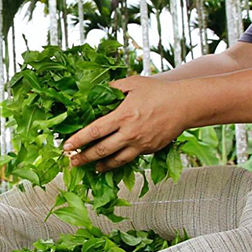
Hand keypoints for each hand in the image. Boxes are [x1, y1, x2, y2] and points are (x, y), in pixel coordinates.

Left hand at [62, 76, 190, 171]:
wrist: (185, 104)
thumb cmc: (159, 91)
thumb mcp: (132, 83)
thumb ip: (112, 88)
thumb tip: (95, 92)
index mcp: (122, 116)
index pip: (94, 132)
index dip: (78, 140)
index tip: (66, 146)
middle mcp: (130, 133)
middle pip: (101, 151)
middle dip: (83, 158)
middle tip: (72, 162)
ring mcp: (140, 144)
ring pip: (116, 161)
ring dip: (100, 166)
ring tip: (91, 168)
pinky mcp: (149, 150)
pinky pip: (130, 158)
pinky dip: (118, 162)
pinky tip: (111, 162)